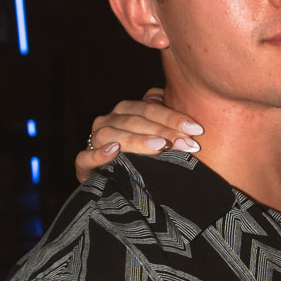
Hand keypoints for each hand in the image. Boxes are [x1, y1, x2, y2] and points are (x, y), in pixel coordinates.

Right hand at [75, 89, 203, 182]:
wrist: (117, 184)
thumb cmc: (144, 155)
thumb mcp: (158, 135)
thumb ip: (164, 115)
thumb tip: (164, 96)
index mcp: (126, 111)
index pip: (149, 107)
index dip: (173, 116)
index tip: (196, 129)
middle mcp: (108, 121)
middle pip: (134, 120)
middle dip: (163, 131)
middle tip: (188, 143)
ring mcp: (94, 141)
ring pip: (112, 135)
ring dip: (136, 140)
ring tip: (160, 146)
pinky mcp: (83, 164)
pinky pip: (85, 157)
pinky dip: (98, 154)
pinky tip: (114, 152)